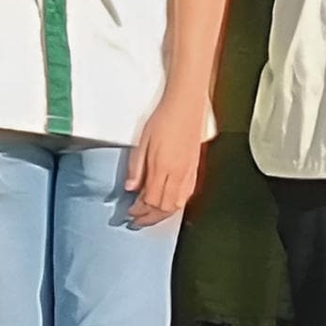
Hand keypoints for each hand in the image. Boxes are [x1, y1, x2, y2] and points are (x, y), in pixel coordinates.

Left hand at [124, 90, 207, 225]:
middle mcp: (178, 174)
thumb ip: (136, 167)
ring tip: (151, 215)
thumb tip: (131, 186)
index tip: (130, 212)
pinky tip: (169, 203)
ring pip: (178, 205)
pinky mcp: (195, 170)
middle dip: (150, 217)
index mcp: (163, 167)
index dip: (139, 210)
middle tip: (138, 220)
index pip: (150, 200)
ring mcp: (189, 173)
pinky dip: (176, 205)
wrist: (186, 106)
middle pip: (165, 207)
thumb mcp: (142, 141)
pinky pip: (187, 195)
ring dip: (163, 214)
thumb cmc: (164, 118)